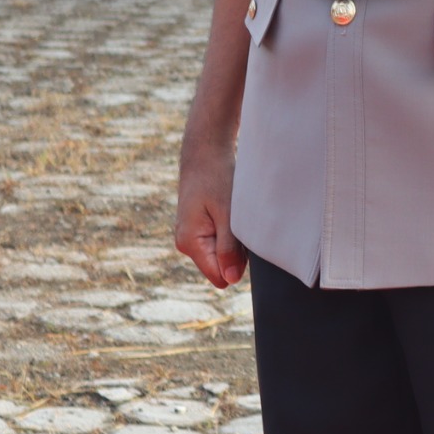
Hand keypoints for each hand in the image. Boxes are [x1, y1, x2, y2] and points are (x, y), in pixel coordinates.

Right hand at [173, 137, 247, 289]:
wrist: (205, 153)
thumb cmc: (216, 179)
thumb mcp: (227, 214)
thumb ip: (229, 248)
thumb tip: (231, 281)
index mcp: (190, 243)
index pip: (218, 276)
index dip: (237, 266)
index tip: (247, 244)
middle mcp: (187, 244)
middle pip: (221, 266)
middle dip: (237, 253)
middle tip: (243, 225)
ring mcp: (192, 236)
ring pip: (222, 253)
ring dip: (235, 241)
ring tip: (237, 217)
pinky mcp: (199, 228)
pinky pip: (220, 241)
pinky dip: (231, 232)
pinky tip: (233, 214)